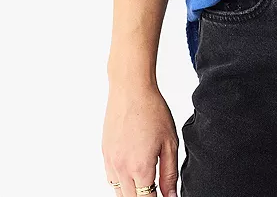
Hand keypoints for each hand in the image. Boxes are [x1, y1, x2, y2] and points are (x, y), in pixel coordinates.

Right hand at [102, 81, 178, 196]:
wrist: (131, 90)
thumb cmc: (152, 110)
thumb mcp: (170, 142)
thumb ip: (170, 174)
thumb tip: (171, 196)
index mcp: (140, 167)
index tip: (163, 196)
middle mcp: (122, 168)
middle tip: (156, 190)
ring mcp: (110, 162)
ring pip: (119, 192)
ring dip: (132, 193)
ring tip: (145, 184)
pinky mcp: (104, 154)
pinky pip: (111, 178)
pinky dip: (121, 182)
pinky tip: (132, 174)